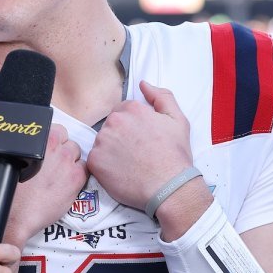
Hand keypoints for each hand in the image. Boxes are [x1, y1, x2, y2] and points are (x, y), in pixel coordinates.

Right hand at [3, 123, 87, 245]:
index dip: (54, 141)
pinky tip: (65, 183)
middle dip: (62, 151)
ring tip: (58, 174)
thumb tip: (13, 131)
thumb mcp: (4, 159)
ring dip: (70, 162)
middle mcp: (57, 149)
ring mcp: (68, 164)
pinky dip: (77, 175)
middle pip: (68, 142)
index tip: (49, 150)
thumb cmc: (9, 190)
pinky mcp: (76, 179)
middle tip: (53, 164)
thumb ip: (15, 144)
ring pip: (77, 154)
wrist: (16, 215)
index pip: (58, 130)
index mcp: (40, 139)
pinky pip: (84, 170)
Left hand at [87, 81, 194, 211]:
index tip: (142, 138)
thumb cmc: (175, 156)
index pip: (122, 111)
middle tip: (137, 152)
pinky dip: (105, 166)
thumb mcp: (178, 120)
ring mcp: (102, 142)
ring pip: (102, 142)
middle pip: (111, 126)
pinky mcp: (94, 161)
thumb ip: (161, 96)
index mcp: (131, 109)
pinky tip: (121, 172)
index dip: (133, 126)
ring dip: (112, 150)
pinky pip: (95, 159)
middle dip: (121, 136)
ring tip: (130, 163)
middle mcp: (113, 122)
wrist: (170, 187)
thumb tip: (143, 84)